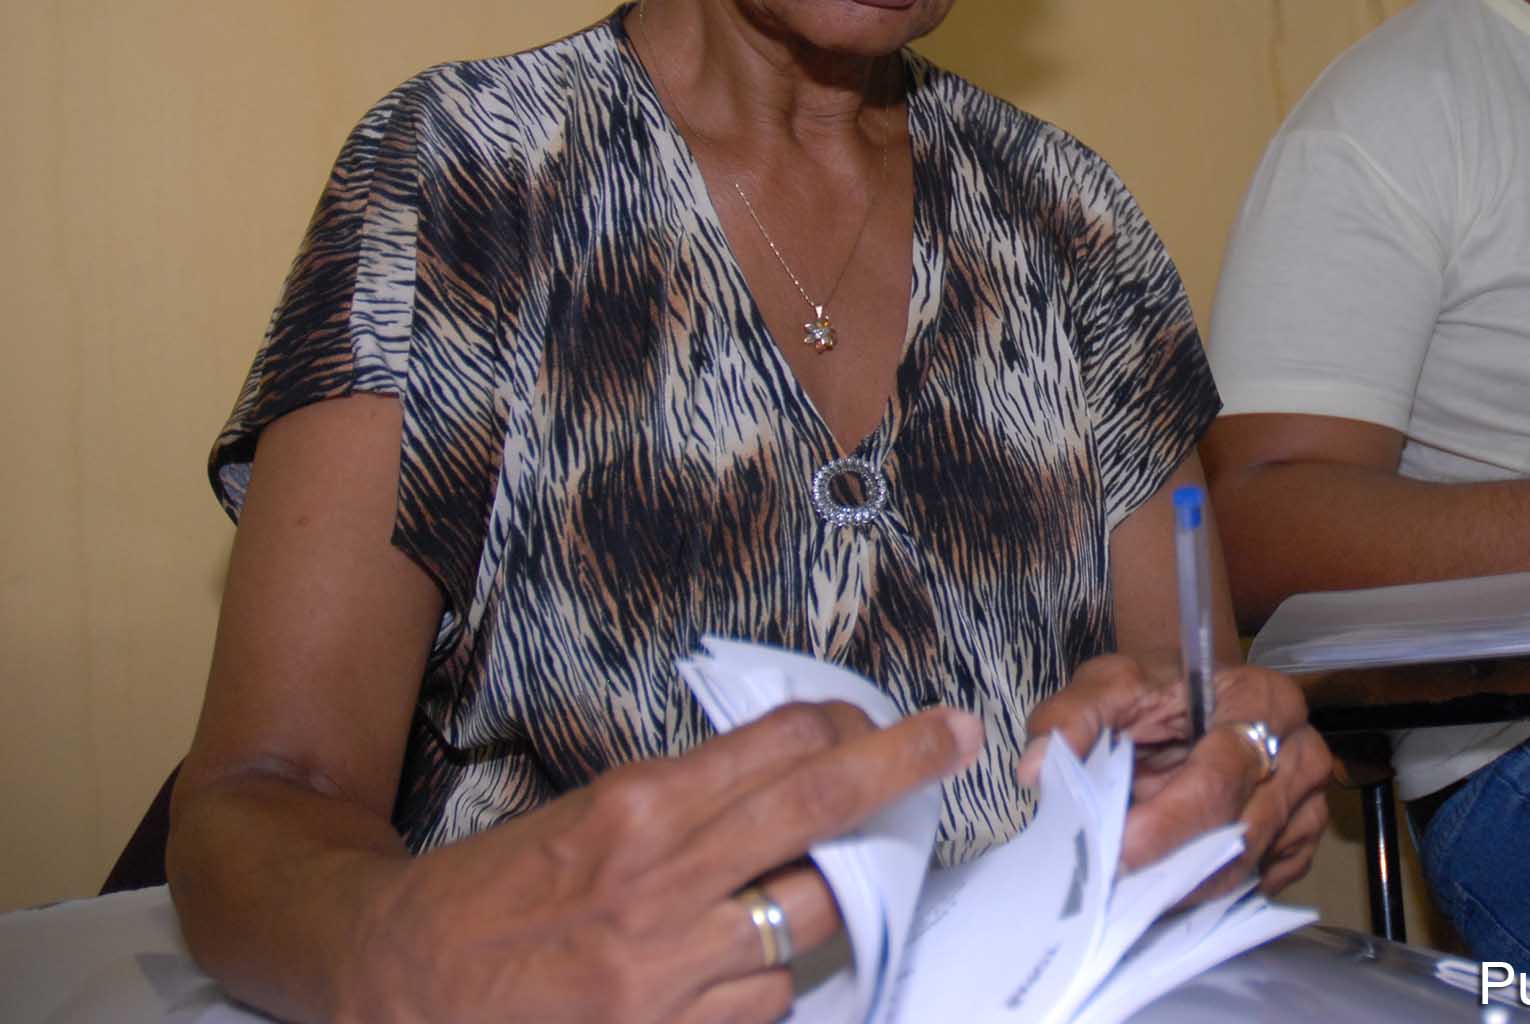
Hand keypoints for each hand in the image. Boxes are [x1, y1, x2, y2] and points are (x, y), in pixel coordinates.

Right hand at [333, 700, 979, 1022]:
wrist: (386, 986)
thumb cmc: (483, 896)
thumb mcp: (582, 817)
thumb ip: (682, 804)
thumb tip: (783, 781)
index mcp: (637, 808)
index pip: (784, 745)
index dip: (857, 727)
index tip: (900, 720)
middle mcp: (661, 882)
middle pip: (819, 809)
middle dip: (902, 767)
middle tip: (958, 738)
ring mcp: (666, 971)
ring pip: (809, 919)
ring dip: (835, 896)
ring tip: (842, 879)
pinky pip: (765, 1005)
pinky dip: (771, 983)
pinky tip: (749, 966)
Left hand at [1023, 653, 1332, 898]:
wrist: (1192, 697)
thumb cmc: (1155, 691)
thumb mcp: (1107, 685)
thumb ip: (1071, 716)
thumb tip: (1037, 768)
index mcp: (1261, 701)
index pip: (1220, 775)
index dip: (1169, 822)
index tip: (1118, 852)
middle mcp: (1300, 751)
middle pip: (1243, 829)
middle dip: (1177, 864)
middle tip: (1118, 886)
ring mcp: (1307, 798)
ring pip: (1254, 863)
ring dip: (1192, 886)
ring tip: (1137, 893)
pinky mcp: (1302, 836)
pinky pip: (1266, 879)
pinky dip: (1219, 891)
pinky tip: (1176, 887)